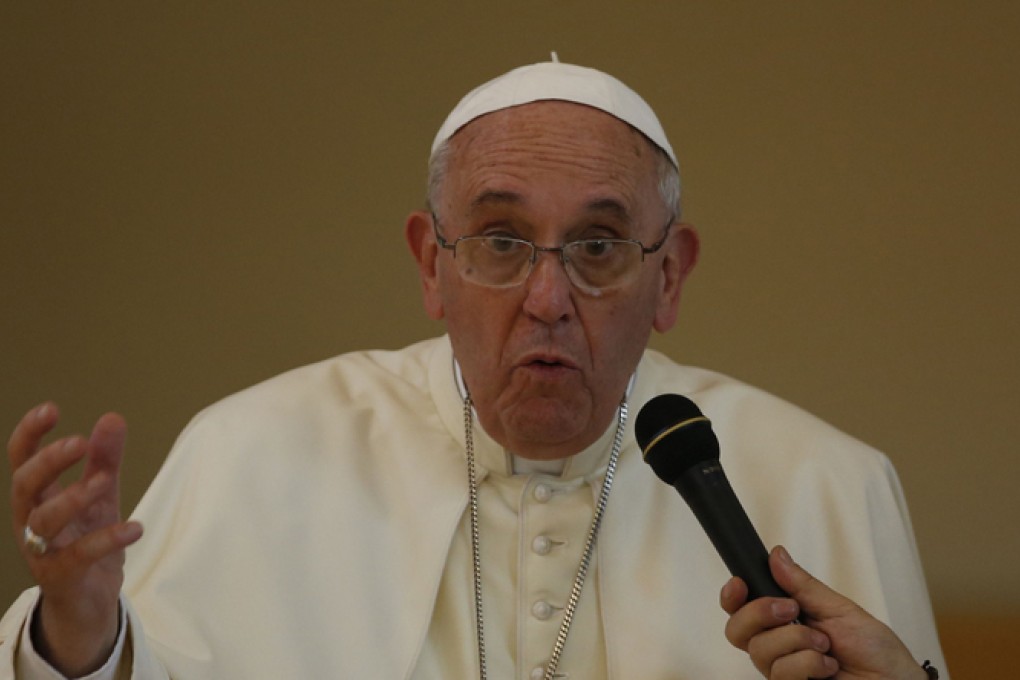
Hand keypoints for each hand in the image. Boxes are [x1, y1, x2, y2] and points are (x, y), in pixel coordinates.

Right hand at [7, 403, 142, 675]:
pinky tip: (135, 528)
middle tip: (79, 442)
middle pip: (24, 486)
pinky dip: (107, 540)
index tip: (51, 408)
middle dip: (48, 461)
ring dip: (73, 498)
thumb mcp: (100, 494)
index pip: (22, 460)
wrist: (87, 600)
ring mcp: (42, 551)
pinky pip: (78, 557)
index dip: (30, 434)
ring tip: (104, 481)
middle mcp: (30, 521)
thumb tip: (112, 417)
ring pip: (44, 522)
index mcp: (36, 496)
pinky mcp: (62, 577)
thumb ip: (104, 459)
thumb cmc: (86, 539)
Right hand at [720, 546, 926, 678]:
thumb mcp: (840, 608)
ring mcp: (782, 672)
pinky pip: (780, 673)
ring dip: (796, 641)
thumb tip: (776, 556)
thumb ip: (804, 586)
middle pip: (736, 630)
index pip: (741, 610)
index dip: (731, 596)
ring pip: (759, 650)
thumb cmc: (876, 650)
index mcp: (784, 622)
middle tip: (791, 609)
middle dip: (760, 612)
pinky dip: (808, 664)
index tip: (739, 583)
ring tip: (825, 645)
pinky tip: (827, 667)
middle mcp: (777, 647)